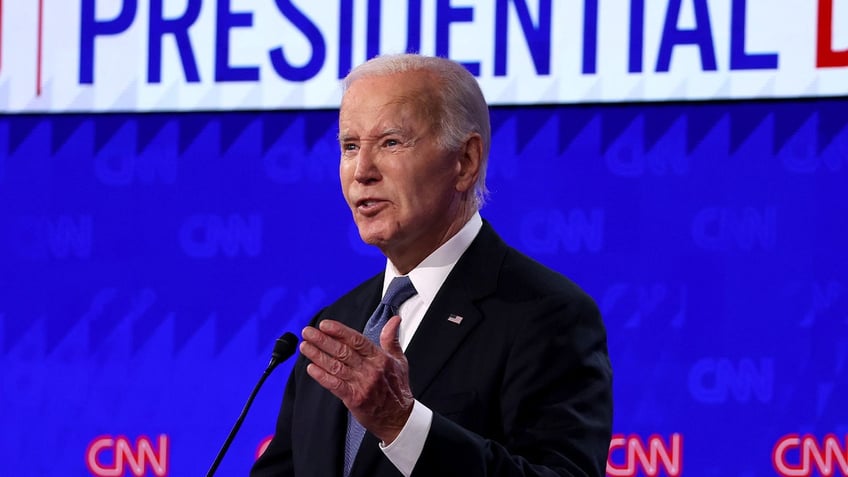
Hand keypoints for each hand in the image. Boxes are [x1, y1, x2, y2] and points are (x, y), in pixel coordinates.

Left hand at [299, 317, 413, 443]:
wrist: (399, 418)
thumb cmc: (397, 389)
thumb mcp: (399, 360)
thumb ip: (391, 339)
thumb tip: (394, 320)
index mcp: (380, 358)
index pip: (357, 340)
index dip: (339, 331)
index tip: (324, 325)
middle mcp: (370, 369)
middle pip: (343, 351)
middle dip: (322, 340)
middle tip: (308, 332)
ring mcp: (362, 384)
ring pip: (336, 366)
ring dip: (318, 355)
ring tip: (305, 346)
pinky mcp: (354, 398)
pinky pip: (335, 385)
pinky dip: (322, 376)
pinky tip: (311, 368)